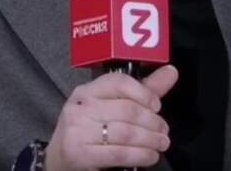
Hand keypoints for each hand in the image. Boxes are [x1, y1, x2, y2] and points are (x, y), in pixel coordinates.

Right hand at [44, 65, 177, 170]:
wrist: (58, 160)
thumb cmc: (89, 130)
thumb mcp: (110, 107)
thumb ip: (142, 91)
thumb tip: (171, 71)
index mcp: (87, 91)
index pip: (118, 82)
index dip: (143, 93)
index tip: (158, 106)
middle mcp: (80, 107)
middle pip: (126, 109)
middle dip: (152, 122)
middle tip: (165, 131)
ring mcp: (77, 130)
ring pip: (125, 132)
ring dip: (150, 140)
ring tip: (161, 144)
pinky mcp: (79, 154)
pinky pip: (119, 153)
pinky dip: (140, 155)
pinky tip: (150, 156)